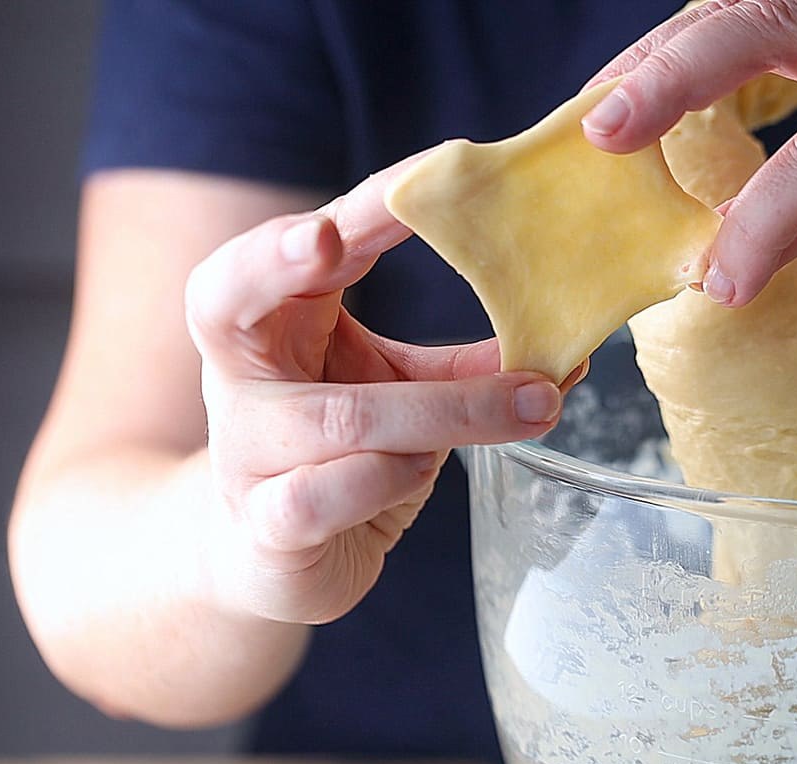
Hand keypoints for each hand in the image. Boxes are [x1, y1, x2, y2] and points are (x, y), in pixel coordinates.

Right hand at [184, 158, 578, 624]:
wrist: (266, 556)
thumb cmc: (336, 453)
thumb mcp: (395, 391)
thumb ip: (464, 368)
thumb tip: (568, 352)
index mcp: (272, 322)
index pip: (293, 251)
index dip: (347, 213)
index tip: (417, 175)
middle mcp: (242, 377)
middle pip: (228, 301)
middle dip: (273, 261)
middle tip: (325, 239)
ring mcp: (245, 452)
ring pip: (340, 419)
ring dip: (445, 411)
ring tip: (526, 406)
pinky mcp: (266, 525)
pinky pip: (325, 495)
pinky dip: (389, 481)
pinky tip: (423, 472)